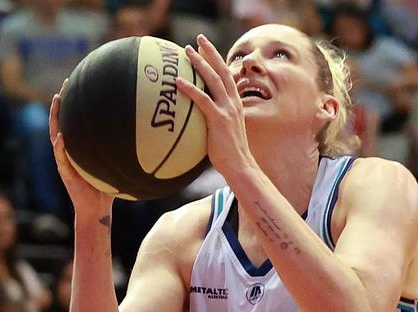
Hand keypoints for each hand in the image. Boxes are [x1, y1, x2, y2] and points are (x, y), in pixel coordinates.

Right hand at [48, 82, 113, 216]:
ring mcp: (65, 160)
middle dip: (62, 102)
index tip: (79, 84)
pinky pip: (61, 158)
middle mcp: (69, 151)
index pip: (75, 122)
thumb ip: (123, 153)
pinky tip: (61, 137)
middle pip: (62, 122)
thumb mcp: (116, 167)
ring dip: (55, 118)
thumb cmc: (107, 189)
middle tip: (65, 84)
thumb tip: (146, 139)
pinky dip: (59, 147)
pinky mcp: (65, 173)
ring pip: (55, 134)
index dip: (75, 104)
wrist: (96, 209)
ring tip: (57, 101)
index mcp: (79, 149)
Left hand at [176, 34, 255, 177]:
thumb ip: (214, 120)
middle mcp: (233, 103)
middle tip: (198, 39)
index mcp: (236, 104)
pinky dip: (190, 88)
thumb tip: (198, 119)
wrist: (240, 166)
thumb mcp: (224, 132)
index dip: (218, 60)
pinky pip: (202, 99)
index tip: (207, 48)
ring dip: (200, 63)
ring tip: (186, 52)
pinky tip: (178, 81)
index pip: (228, 76)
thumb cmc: (229, 154)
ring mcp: (227, 110)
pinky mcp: (219, 119)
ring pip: (213, 80)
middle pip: (222, 71)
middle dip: (210, 52)